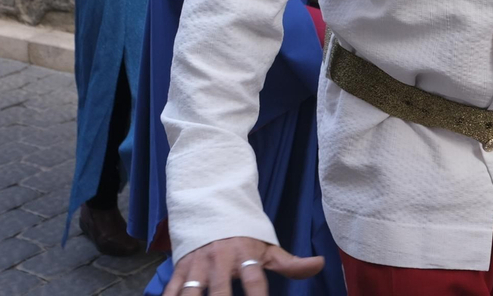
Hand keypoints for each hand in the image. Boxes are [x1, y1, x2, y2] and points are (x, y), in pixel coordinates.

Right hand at [165, 237, 324, 295]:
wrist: (212, 206)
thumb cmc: (244, 234)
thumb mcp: (267, 247)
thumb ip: (291, 263)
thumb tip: (321, 264)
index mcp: (245, 256)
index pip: (255, 282)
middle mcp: (221, 260)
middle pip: (221, 290)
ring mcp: (199, 264)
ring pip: (192, 292)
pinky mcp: (181, 266)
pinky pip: (172, 288)